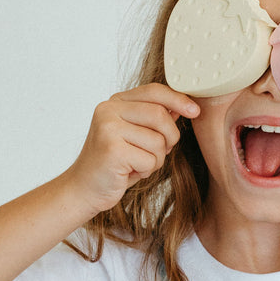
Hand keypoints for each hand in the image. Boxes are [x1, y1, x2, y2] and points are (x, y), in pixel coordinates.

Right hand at [67, 83, 199, 214]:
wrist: (84, 189)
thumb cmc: (114, 163)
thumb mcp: (135, 135)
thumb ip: (154, 118)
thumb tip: (184, 105)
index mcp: (115, 102)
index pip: (154, 91)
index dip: (178, 100)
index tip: (195, 111)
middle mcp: (108, 110)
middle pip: (160, 115)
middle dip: (169, 137)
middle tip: (159, 152)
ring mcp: (107, 129)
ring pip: (158, 141)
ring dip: (156, 159)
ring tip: (137, 164)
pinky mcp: (111, 150)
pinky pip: (149, 159)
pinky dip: (146, 171)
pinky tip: (129, 172)